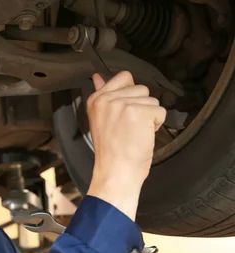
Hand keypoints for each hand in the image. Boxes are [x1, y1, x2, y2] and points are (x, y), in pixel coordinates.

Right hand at [85, 71, 166, 220]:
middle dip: (141, 108)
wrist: (115, 172)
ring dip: (149, 117)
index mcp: (96, 100)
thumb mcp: (101, 118)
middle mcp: (106, 99)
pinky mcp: (138, 113)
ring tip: (134, 133)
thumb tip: (98, 76)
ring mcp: (121, 105)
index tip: (124, 115)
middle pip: (141, 88)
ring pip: (152, 100)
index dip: (131, 95)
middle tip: (128, 128)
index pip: (124, 77)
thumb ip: (102, 94)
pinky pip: (160, 111)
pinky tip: (142, 136)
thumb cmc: (111, 151)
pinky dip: (156, 125)